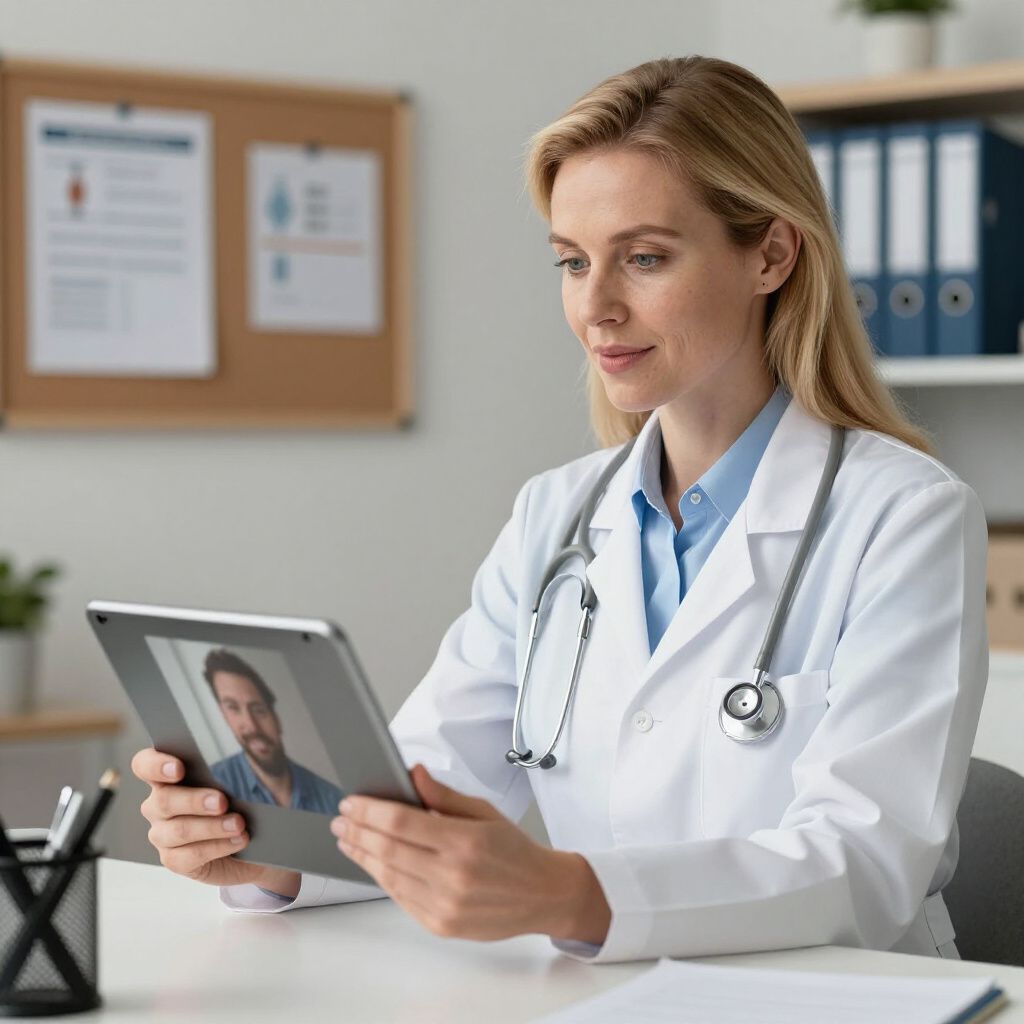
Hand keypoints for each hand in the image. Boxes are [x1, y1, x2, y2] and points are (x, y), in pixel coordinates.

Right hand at [132, 748, 299, 896]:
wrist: (258, 838)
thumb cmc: (246, 797)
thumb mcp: (246, 773)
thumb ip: (239, 756)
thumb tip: (252, 740)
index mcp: (168, 776)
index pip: (144, 764)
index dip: (155, 765)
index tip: (178, 768)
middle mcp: (158, 804)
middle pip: (163, 800)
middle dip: (194, 800)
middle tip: (222, 801)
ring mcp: (163, 834)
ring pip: (178, 830)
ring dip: (211, 826)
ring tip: (238, 823)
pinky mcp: (175, 860)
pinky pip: (190, 856)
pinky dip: (218, 847)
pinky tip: (238, 839)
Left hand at [330, 763, 609, 943]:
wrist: (543, 894)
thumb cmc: (515, 850)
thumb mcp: (484, 812)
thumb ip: (443, 796)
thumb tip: (412, 773)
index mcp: (464, 841)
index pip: (401, 822)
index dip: (370, 811)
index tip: (351, 802)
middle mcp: (453, 875)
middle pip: (389, 850)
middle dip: (358, 832)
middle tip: (340, 820)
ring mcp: (445, 904)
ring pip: (389, 877)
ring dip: (363, 856)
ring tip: (348, 840)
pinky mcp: (441, 925)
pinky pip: (401, 898)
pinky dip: (382, 878)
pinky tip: (373, 863)